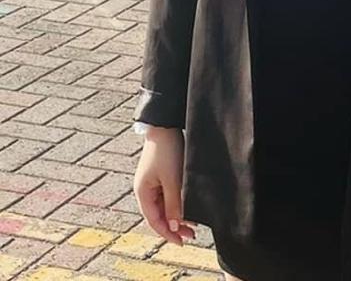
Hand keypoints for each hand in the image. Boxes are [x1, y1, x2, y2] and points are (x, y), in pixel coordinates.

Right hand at [133, 126, 196, 245]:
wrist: (165, 124)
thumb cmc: (166, 150)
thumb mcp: (172, 179)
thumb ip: (173, 203)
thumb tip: (174, 226)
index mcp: (142, 192)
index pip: (154, 220)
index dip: (168, 233)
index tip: (182, 241)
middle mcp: (145, 189)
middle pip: (159, 214)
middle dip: (175, 226)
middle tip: (191, 235)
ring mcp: (152, 182)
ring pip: (164, 205)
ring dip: (177, 215)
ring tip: (193, 224)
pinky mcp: (161, 174)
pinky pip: (168, 195)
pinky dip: (177, 203)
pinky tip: (188, 206)